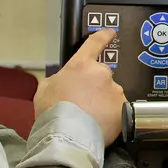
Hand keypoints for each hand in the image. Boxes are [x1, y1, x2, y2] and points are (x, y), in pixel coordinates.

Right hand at [34, 29, 127, 144]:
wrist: (67, 135)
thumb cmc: (53, 112)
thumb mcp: (45, 89)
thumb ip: (57, 79)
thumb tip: (62, 81)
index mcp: (81, 65)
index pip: (94, 44)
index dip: (103, 36)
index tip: (110, 33)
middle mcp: (102, 74)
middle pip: (101, 77)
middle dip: (95, 87)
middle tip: (82, 103)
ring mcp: (115, 90)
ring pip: (110, 94)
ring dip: (102, 102)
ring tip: (88, 118)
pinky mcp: (123, 108)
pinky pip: (118, 110)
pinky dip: (110, 116)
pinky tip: (98, 124)